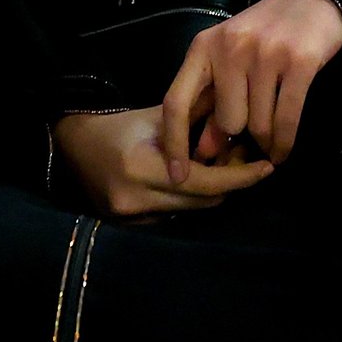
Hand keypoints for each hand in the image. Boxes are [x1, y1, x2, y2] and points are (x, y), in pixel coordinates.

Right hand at [53, 106, 271, 216]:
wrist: (74, 144)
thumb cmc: (119, 123)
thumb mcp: (159, 115)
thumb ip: (197, 122)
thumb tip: (242, 125)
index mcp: (142, 168)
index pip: (204, 182)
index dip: (240, 176)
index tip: (267, 167)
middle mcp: (136, 200)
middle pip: (203, 201)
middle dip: (229, 182)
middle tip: (245, 157)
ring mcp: (130, 218)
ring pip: (192, 210)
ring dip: (210, 191)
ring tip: (220, 164)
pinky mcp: (129, 226)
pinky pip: (174, 215)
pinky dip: (188, 198)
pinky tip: (192, 178)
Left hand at [162, 0, 341, 182]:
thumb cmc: (263, 33)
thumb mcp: (228, 58)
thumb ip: (213, 100)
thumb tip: (204, 152)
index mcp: (203, 47)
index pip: (177, 101)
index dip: (174, 142)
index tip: (177, 175)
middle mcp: (230, 48)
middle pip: (227, 122)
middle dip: (240, 136)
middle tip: (251, 137)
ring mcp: (265, 54)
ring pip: (258, 125)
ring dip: (266, 141)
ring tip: (270, 141)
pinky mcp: (299, 62)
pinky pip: (287, 120)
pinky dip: (284, 143)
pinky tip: (283, 151)